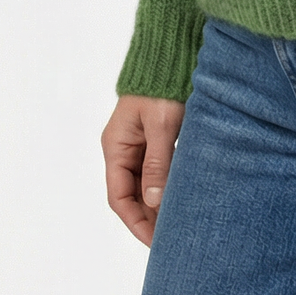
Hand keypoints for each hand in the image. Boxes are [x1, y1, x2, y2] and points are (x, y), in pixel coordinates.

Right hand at [103, 93, 185, 246]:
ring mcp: (137, 143)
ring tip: (176, 223)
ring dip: (157, 204)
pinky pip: (155, 170)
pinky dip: (165, 187)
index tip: (155, 241)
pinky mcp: (154, 138)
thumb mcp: (161, 125)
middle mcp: (122, 148)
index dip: (135, 222)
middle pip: (130, 194)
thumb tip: (154, 203)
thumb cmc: (162, 85)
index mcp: (115, 147)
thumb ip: (157, 163)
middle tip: (170, 238)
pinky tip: (180, 198)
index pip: (119, 197)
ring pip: (143, 184)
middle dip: (147, 218)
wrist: (171, 54)